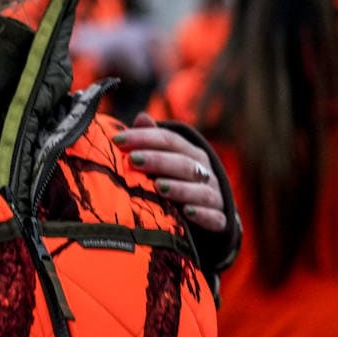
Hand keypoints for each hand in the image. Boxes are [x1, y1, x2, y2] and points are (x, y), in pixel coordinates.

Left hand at [113, 111, 226, 232]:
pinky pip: (215, 217)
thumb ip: (153, 140)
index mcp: (191, 153)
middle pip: (184, 163)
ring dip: (179, 188)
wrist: (209, 213)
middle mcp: (205, 172)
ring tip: (158, 186)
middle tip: (134, 159)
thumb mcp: (165, 158)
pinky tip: (187, 212)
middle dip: (158, 160)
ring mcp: (214, 196)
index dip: (144, 137)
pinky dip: (203, 214)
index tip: (117, 140)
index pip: (169, 140)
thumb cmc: (175, 180)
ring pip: (200, 190)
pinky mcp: (220, 220)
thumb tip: (142, 117)